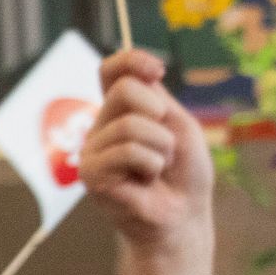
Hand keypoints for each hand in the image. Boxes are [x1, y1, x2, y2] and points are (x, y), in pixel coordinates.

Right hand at [79, 47, 212, 262]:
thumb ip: (155, 97)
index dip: (131, 59)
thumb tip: (139, 74)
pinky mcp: (91, 174)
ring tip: (158, 169)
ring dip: (160, 147)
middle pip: (124, 90)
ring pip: (130, 124)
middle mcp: (101, 127)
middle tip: (164, 146)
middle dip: (159, 115)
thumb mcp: (178, 124)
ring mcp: (93, 150)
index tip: (156, 70)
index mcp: (120, 111)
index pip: (110, 70)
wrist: (184, 215)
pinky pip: (126, 151)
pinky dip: (150, 165)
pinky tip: (146, 182)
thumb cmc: (184, 173)